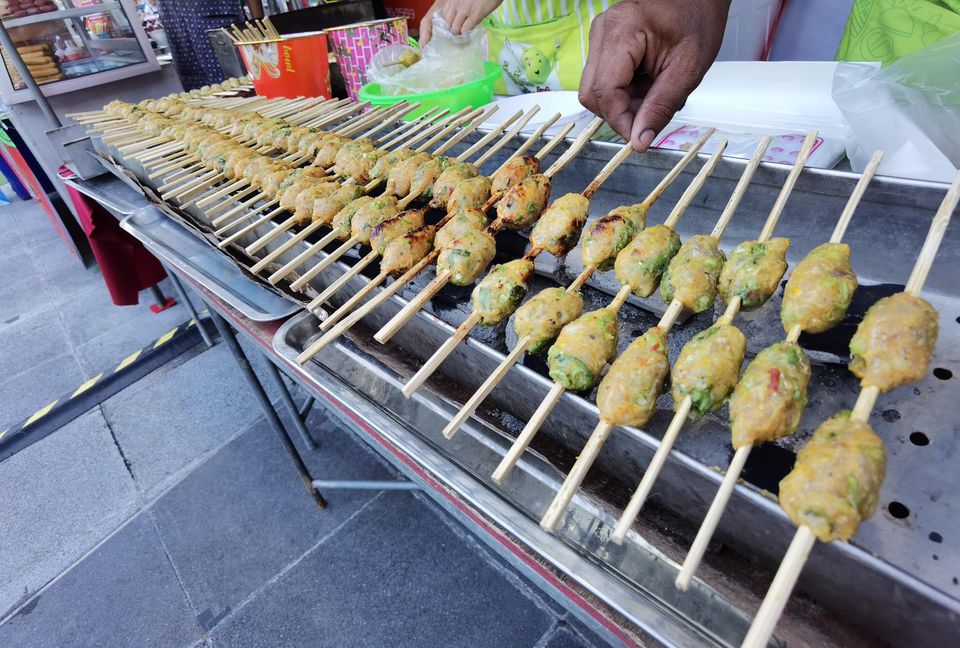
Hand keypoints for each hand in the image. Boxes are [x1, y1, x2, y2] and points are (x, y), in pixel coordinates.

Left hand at [420, 0, 501, 43]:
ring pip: (455, 29)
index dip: (444, 27)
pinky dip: (466, 36)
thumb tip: (458, 22)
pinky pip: (466, 30)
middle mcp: (455, 4)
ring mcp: (464, 9)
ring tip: (461, 41)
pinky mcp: (475, 14)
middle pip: (447, 25)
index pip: (442, 17)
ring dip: (458, 37)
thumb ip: (459, 8)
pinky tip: (469, 38)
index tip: (446, 34)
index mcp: (452, 0)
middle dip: (450, 34)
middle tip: (454, 41)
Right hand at [579, 0, 730, 150]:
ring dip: (621, 102)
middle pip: (592, 93)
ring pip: (594, 89)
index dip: (620, 121)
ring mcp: (600, 35)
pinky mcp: (603, 42)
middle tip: (649, 113)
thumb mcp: (687, 70)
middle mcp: (603, 31)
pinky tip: (645, 81)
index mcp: (622, 31)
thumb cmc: (698, 19)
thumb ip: (661, 107)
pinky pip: (602, 79)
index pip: (605, 92)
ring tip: (651, 92)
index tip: (639, 137)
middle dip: (619, 113)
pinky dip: (622, 90)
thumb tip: (639, 141)